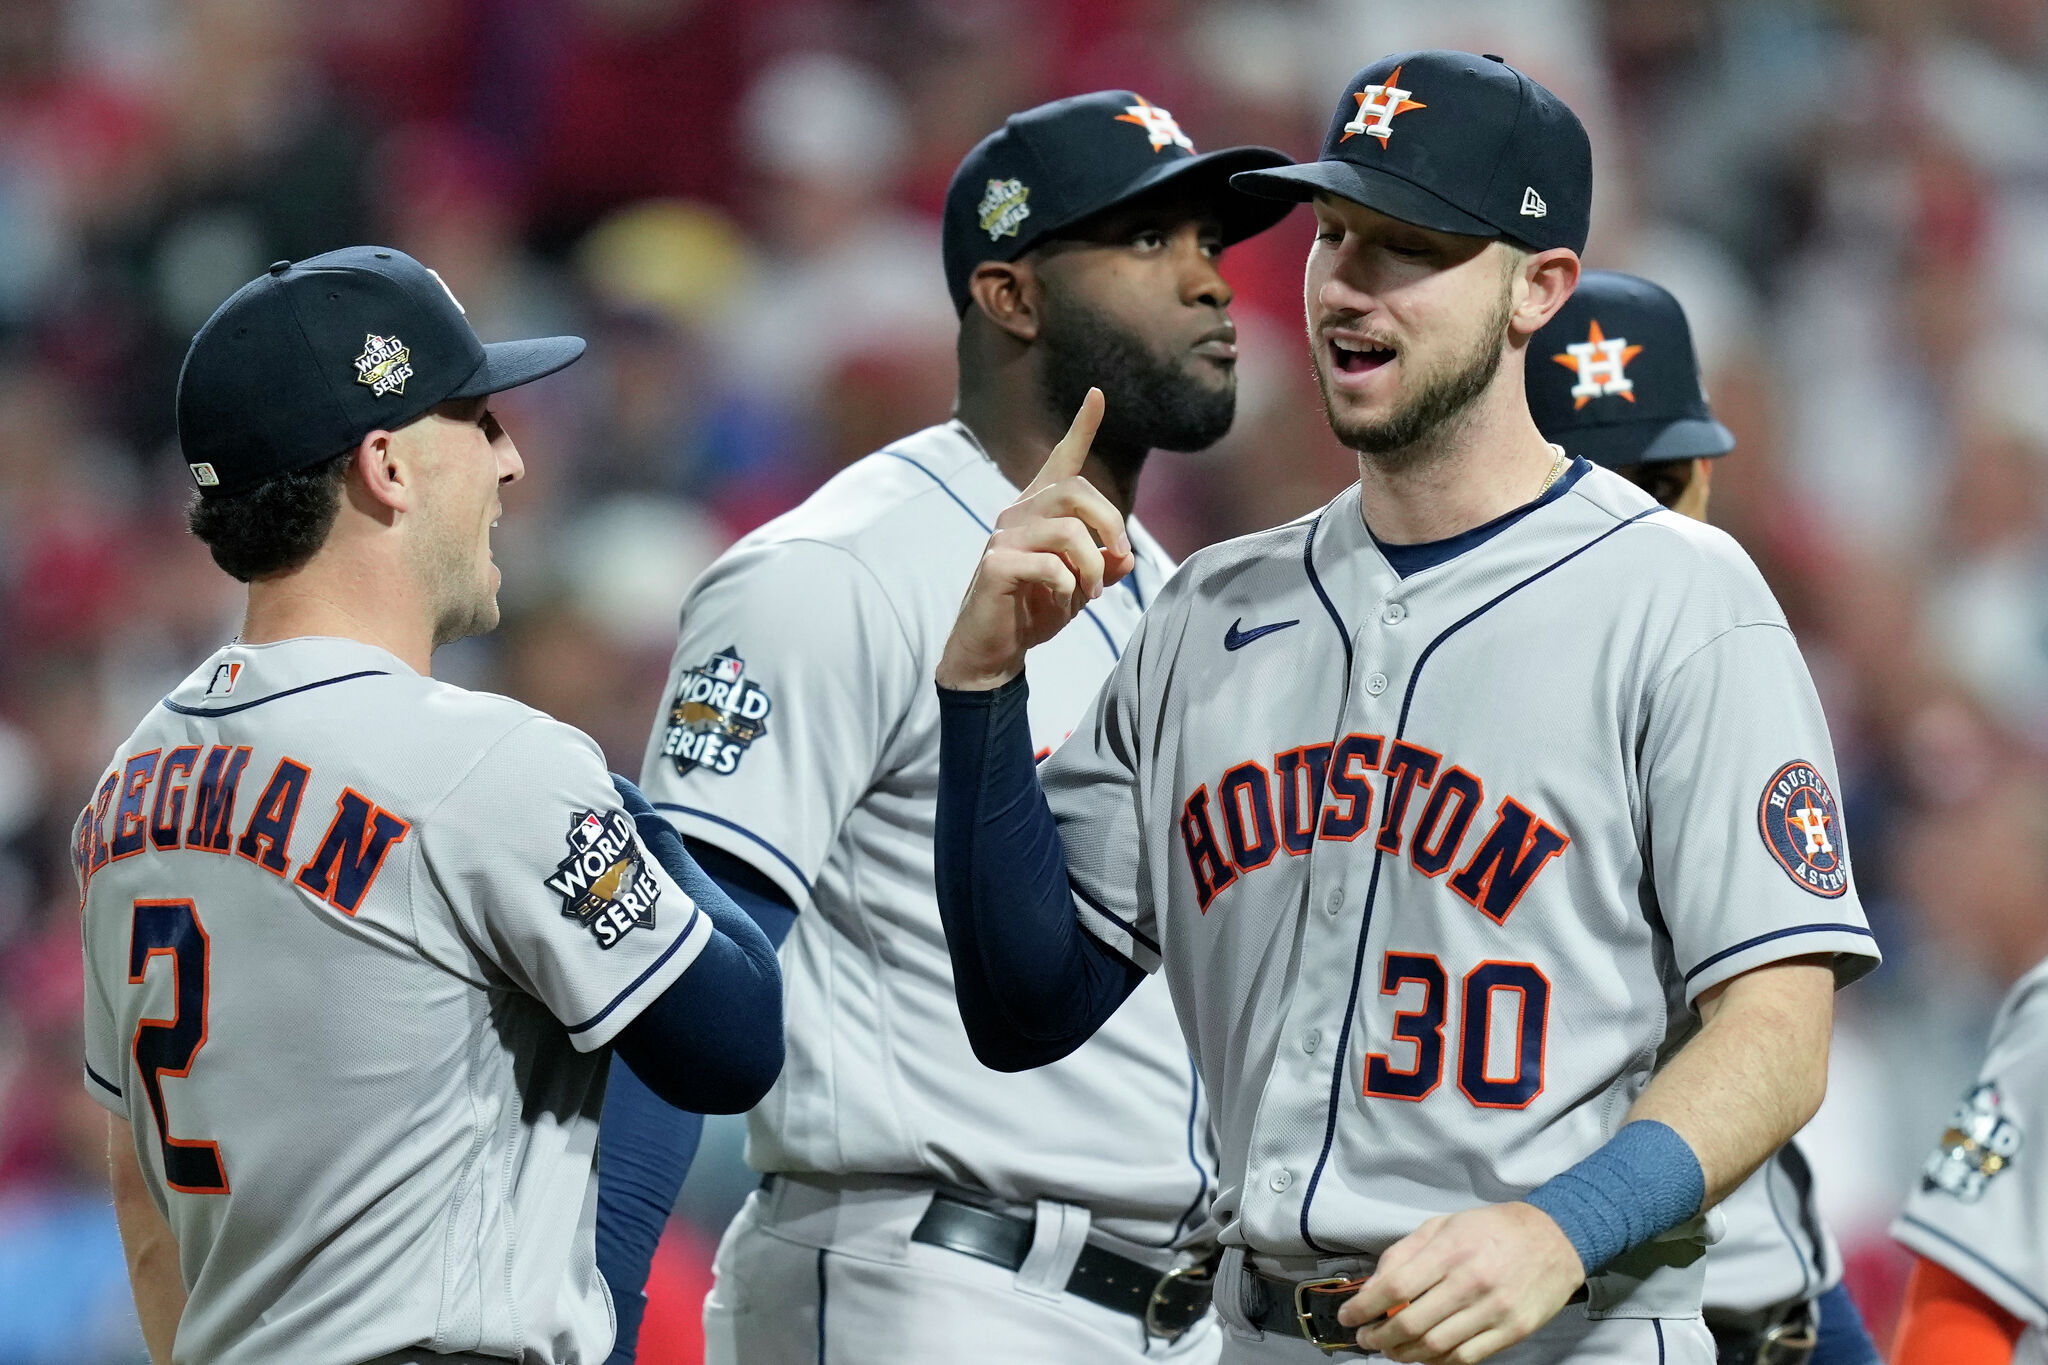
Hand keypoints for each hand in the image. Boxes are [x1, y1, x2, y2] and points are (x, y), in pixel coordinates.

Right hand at [934, 389, 1134, 690]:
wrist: (994, 648)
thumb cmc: (1035, 609)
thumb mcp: (1082, 586)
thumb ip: (1105, 565)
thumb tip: (1123, 556)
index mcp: (1040, 511)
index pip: (1062, 460)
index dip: (1081, 427)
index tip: (1096, 394)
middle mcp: (1018, 513)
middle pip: (1077, 491)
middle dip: (1111, 525)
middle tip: (1119, 561)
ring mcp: (1003, 536)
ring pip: (1068, 531)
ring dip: (1092, 567)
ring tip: (1089, 594)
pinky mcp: (995, 564)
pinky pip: (1050, 566)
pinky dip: (1069, 588)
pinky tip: (1062, 602)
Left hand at [1340, 1203, 1585, 1363]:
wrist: (1554, 1239)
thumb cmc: (1492, 1229)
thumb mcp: (1444, 1224)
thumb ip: (1405, 1251)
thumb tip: (1374, 1283)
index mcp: (1450, 1250)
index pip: (1395, 1287)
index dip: (1365, 1307)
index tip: (1349, 1316)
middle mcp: (1471, 1282)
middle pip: (1411, 1322)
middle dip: (1379, 1337)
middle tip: (1366, 1338)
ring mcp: (1493, 1310)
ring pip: (1435, 1346)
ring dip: (1404, 1354)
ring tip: (1389, 1350)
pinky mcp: (1512, 1331)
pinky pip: (1465, 1357)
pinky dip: (1437, 1362)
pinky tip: (1423, 1355)